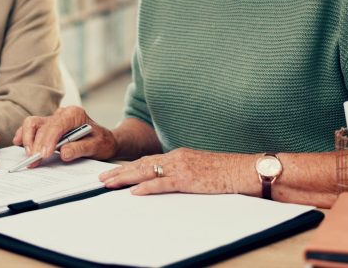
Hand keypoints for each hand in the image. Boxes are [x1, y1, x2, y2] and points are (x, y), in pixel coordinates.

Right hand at [13, 106, 117, 167]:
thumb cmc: (102, 142)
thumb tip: (64, 153)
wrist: (104, 140)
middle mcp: (61, 113)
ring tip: (28, 156)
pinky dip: (24, 135)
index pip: (56, 125)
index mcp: (74, 114)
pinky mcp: (47, 127)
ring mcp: (53, 119)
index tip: (44, 154)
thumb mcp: (96, 147)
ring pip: (33, 123)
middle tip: (34, 161)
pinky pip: (31, 128)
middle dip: (36, 144)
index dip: (48, 140)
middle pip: (42, 125)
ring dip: (27, 139)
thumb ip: (80, 149)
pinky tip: (18, 144)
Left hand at [99, 148, 242, 194]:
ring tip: (108, 184)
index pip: (148, 160)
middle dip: (119, 172)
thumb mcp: (201, 168)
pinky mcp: (189, 179)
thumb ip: (185, 171)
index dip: (129, 166)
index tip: (113, 172)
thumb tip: (172, 180)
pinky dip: (146, 187)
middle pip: (141, 164)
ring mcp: (181, 167)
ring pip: (146, 172)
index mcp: (179, 155)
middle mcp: (176, 158)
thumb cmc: (227, 172)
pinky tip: (134, 192)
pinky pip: (163, 184)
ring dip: (125, 178)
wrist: (245, 170)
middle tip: (101, 179)